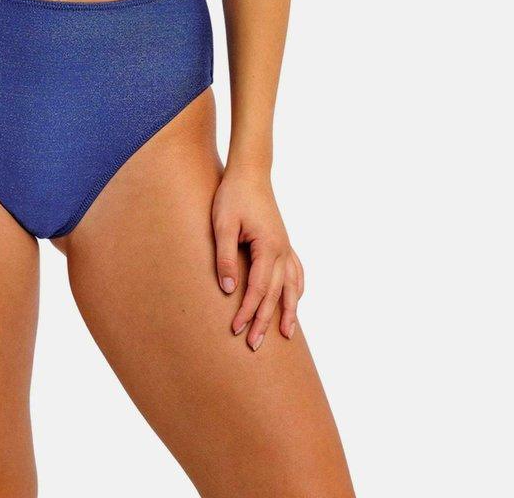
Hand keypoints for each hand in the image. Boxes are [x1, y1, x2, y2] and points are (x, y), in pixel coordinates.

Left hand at [210, 164, 303, 349]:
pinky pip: (296, 272)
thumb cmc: (233, 196)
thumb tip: (228, 290)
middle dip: (265, 321)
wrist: (249, 172)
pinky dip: (297, 289)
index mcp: (268, 247)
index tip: (235, 330)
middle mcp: (282, 250)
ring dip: (288, 311)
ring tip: (286, 335)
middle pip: (275, 294)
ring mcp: (286, 246)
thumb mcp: (222, 225)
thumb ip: (225, 257)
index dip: (247, 312)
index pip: (258, 290)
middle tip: (254, 345)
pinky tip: (295, 300)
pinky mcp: (284, 242)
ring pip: (291, 286)